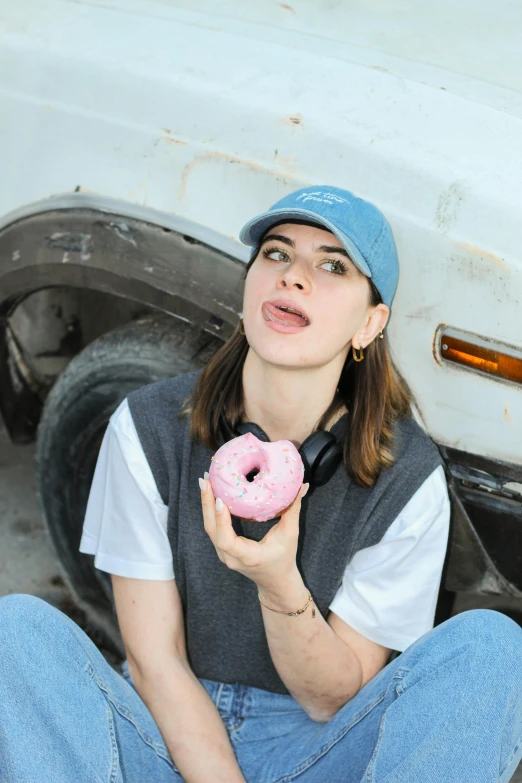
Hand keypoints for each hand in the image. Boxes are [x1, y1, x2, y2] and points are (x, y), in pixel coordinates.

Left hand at [199, 474, 308, 594]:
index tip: (220, 499)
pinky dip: (210, 510)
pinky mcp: (222, 549)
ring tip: (205, 481)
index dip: (221, 520)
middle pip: (211, 530)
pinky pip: (212, 528)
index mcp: (248, 556)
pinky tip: (210, 493)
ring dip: (206, 504)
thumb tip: (302, 486)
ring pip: (209, 528)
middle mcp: (231, 557)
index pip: (227, 541)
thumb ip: (293, 510)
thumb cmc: (284, 559)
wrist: (275, 581)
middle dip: (206, 504)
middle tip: (206, 480)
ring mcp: (223, 554)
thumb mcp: (291, 535)